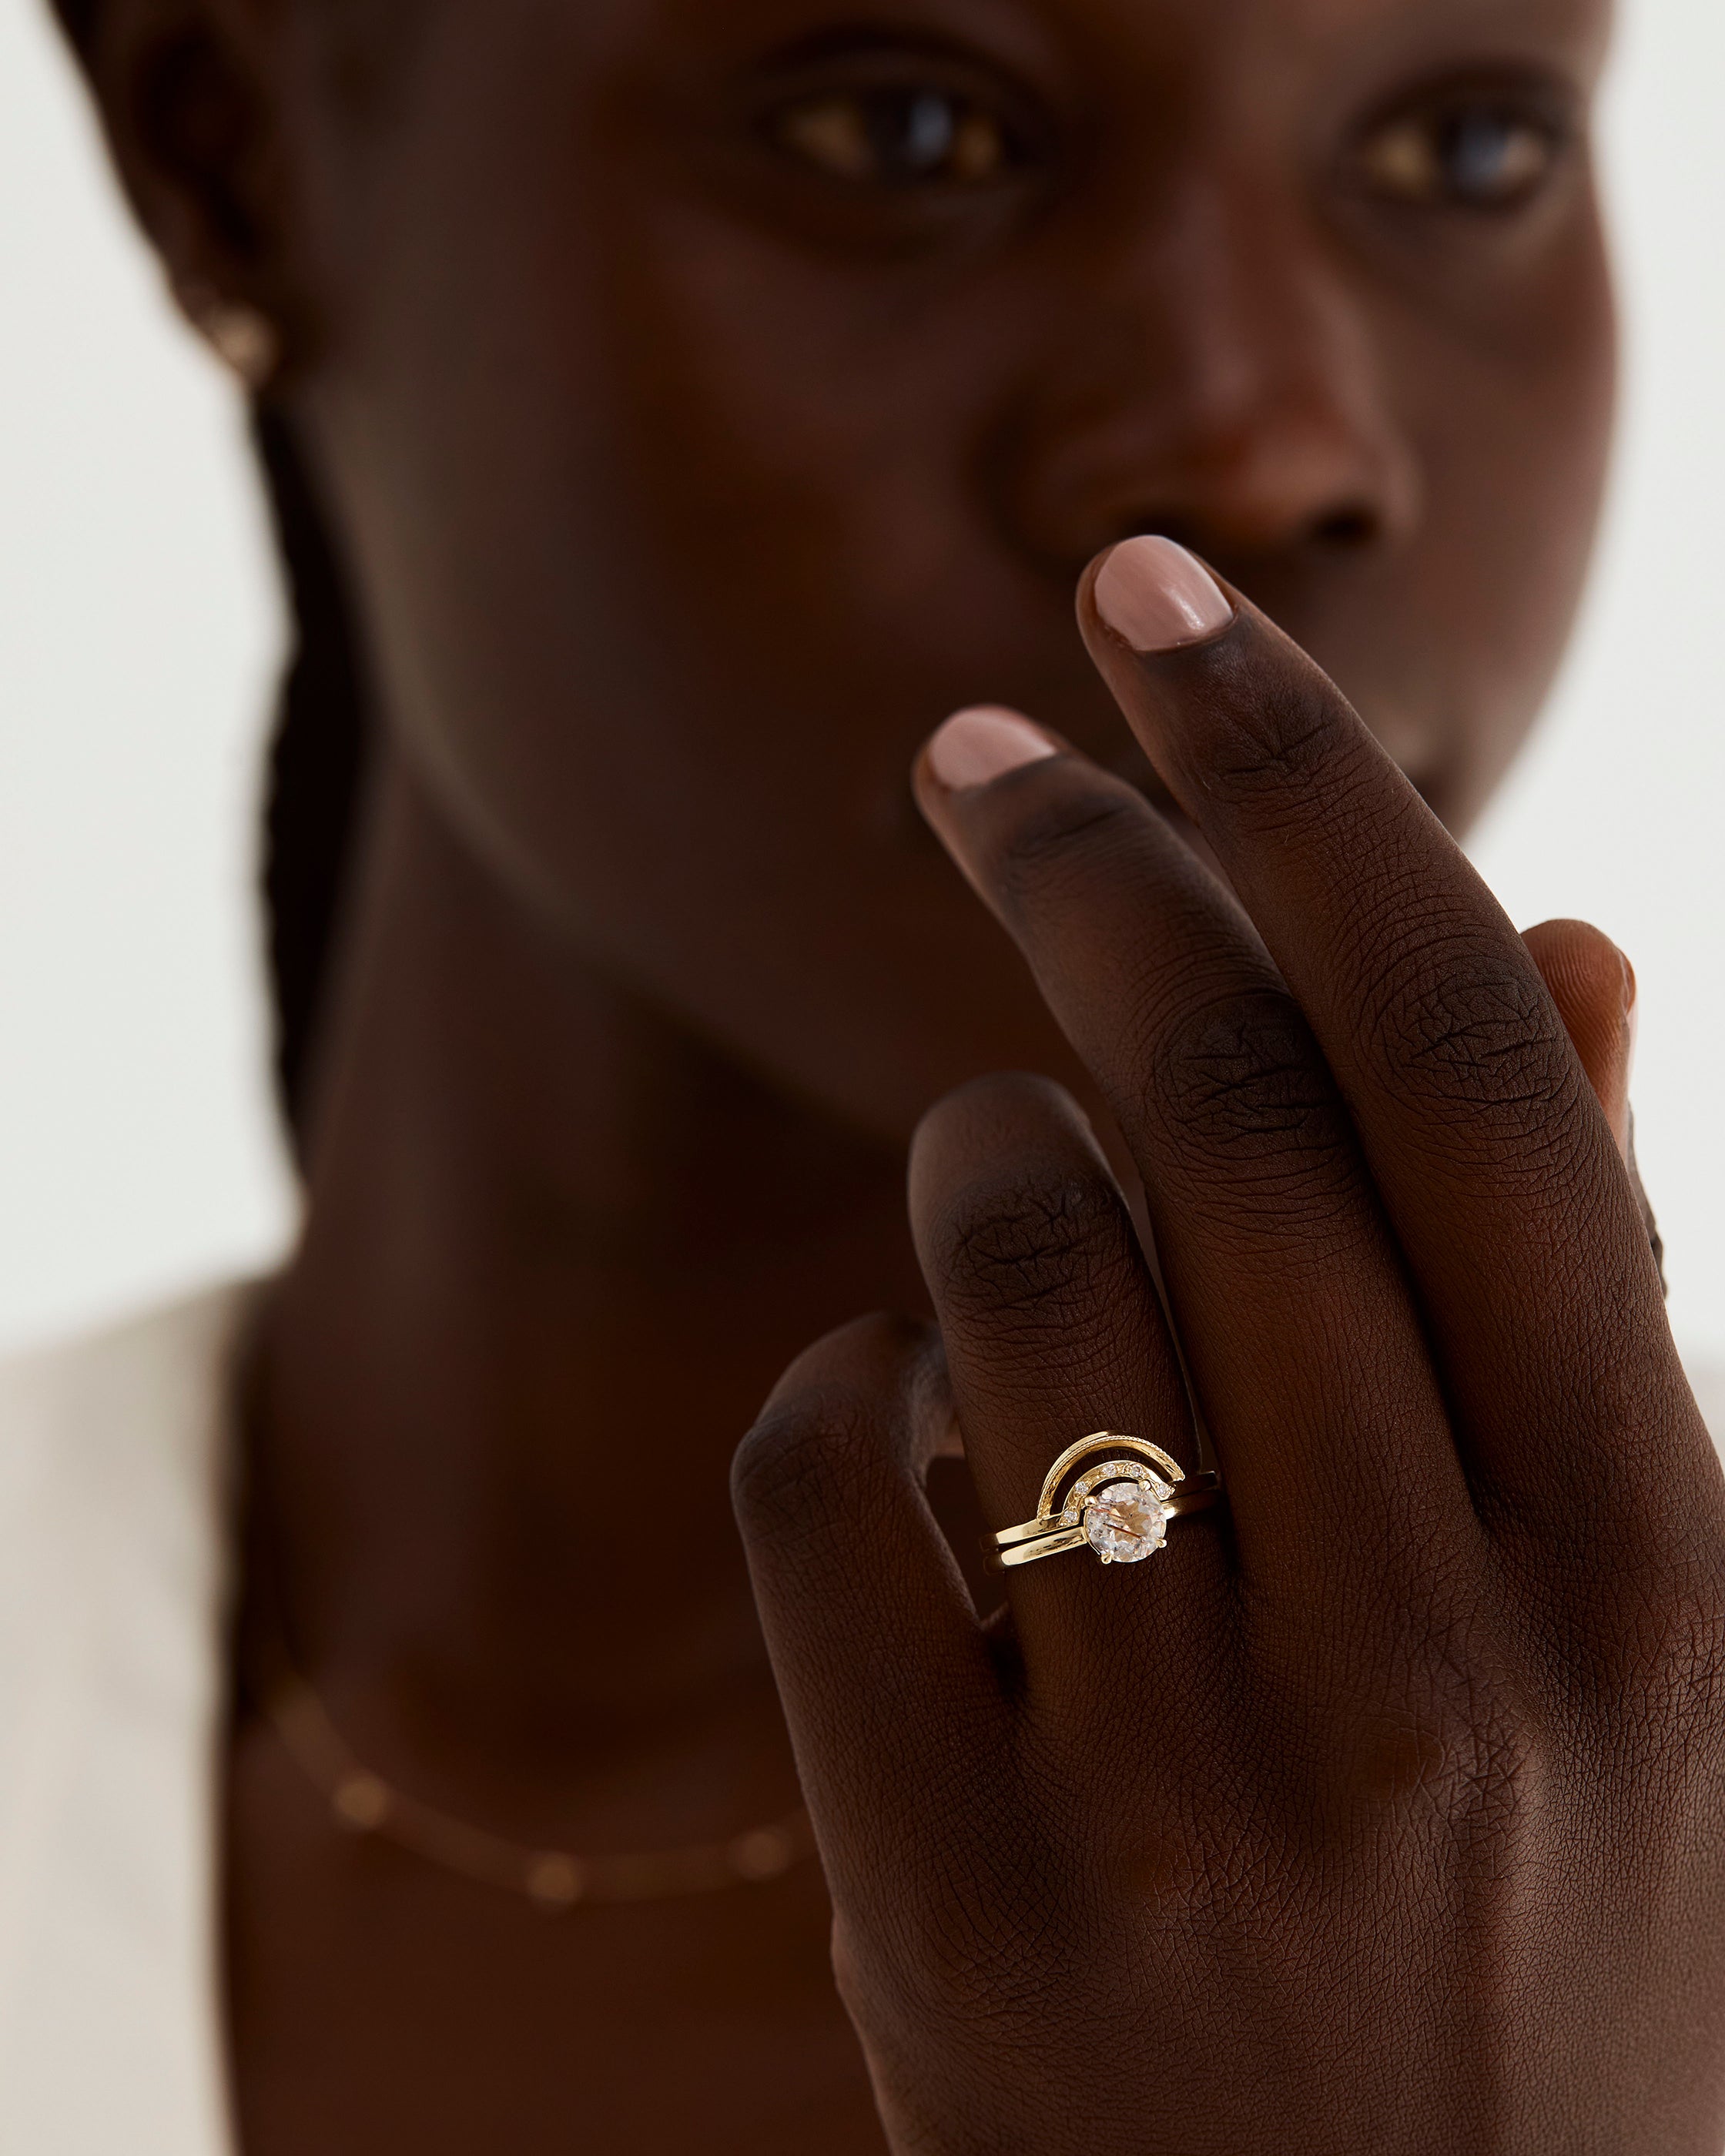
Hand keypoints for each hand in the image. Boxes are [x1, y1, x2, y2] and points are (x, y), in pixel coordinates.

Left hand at [731, 538, 1724, 2151]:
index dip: (1301, 784)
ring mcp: (1199, 1794)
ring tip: (992, 1175)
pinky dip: (846, 1390)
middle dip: (1084, 866)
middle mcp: (1451, 1660)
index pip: (1461, 1061)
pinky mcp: (962, 1901)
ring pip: (1006, 1264)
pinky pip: (830, 1472)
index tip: (1160, 599)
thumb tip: (1566, 942)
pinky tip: (913, 1440)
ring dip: (968, 1154)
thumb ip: (1579, 1284)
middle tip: (980, 750)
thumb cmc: (1522, 1913)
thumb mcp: (1625, 1616)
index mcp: (1655, 1555)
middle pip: (1221, 1109)